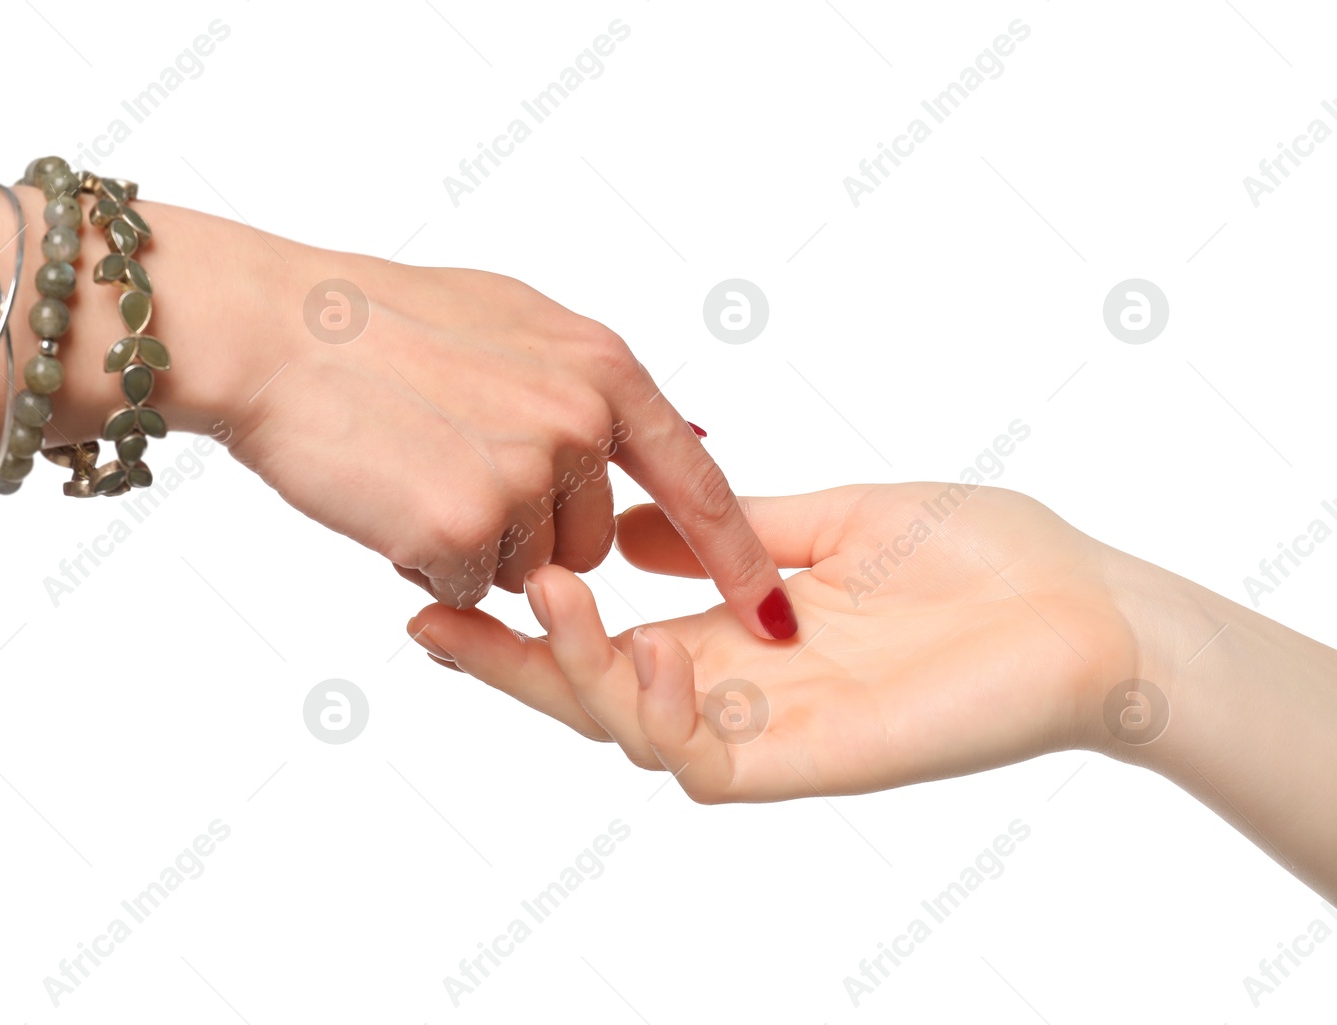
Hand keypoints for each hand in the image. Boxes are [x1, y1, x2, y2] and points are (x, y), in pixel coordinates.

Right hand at [222, 241, 796, 638]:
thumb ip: (597, 385)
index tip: (771, 615)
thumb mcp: (517, 320)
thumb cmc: (382, 323)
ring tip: (414, 469)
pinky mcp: (465, 529)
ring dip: (475, 548)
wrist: (279, 333)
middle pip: (590, 544)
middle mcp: (580, 422)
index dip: (735, 556)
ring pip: (527, 573)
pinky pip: (466, 589)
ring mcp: (526, 477)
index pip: (696, 485)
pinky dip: (425, 562)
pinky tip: (388, 497)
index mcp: (602, 370)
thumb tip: (687, 434)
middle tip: (451, 464)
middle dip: (529, 532)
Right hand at [406, 483, 1140, 801]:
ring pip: (628, 730)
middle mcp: (733, 689)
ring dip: (573, 671)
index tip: (445, 583)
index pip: (604, 632)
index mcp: (731, 629)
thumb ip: (724, 530)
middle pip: (589, 693)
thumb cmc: (978, 557)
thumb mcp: (830, 517)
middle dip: (504, 664)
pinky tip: (650, 647)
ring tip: (547, 593)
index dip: (524, 620)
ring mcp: (766, 731)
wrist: (1084, 607)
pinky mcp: (809, 763)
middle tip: (428, 615)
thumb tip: (626, 527)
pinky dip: (659, 714)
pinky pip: (703, 763)